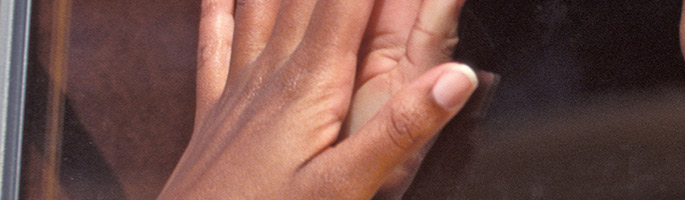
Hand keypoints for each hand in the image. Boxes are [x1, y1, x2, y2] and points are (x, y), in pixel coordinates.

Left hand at [164, 0, 470, 197]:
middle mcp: (274, 74)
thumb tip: (455, 77)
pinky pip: (217, 44)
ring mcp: (241, 89)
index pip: (350, 1)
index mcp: (311, 85)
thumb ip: (400, 129)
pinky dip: (219, 10)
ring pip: (264, 6)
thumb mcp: (345, 185)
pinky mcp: (217, 112)